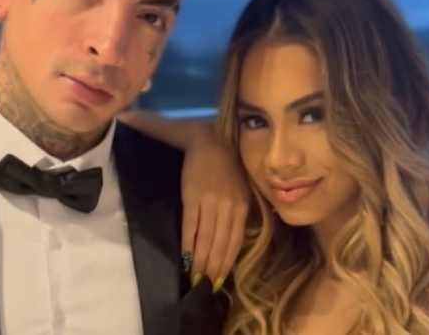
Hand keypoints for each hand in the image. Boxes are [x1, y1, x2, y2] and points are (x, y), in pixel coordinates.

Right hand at [181, 129, 249, 291]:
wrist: (209, 142)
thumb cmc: (228, 166)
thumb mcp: (242, 189)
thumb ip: (240, 214)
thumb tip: (234, 241)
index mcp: (242, 206)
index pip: (235, 241)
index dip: (227, 262)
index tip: (220, 281)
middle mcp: (228, 206)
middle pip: (220, 243)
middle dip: (213, 266)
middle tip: (206, 285)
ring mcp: (209, 202)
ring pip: (206, 238)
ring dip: (201, 260)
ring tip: (196, 276)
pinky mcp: (192, 197)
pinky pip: (190, 225)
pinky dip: (188, 243)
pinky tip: (186, 256)